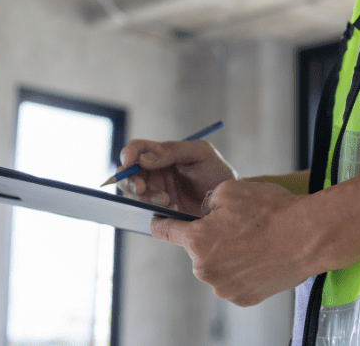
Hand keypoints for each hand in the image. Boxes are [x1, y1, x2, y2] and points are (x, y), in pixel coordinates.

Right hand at [116, 139, 237, 216]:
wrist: (231, 201)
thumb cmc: (217, 172)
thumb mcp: (200, 153)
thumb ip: (173, 151)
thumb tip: (144, 158)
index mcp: (162, 154)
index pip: (137, 149)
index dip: (129, 153)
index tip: (130, 162)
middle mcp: (155, 172)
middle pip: (128, 172)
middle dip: (131, 180)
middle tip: (143, 188)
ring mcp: (156, 191)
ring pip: (135, 193)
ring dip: (146, 197)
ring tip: (167, 200)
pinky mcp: (161, 210)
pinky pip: (147, 210)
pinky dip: (155, 209)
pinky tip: (173, 208)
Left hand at [152, 180, 312, 306]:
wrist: (308, 237)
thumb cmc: (271, 211)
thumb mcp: (230, 189)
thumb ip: (207, 201)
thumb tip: (204, 212)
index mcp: (197, 240)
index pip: (164, 231)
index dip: (160, 222)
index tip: (159, 221)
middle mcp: (205, 268)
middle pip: (195, 249)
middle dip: (208, 237)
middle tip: (235, 225)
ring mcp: (224, 287)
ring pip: (215, 266)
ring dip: (226, 254)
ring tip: (252, 241)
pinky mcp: (243, 298)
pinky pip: (233, 280)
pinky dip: (241, 269)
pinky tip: (259, 256)